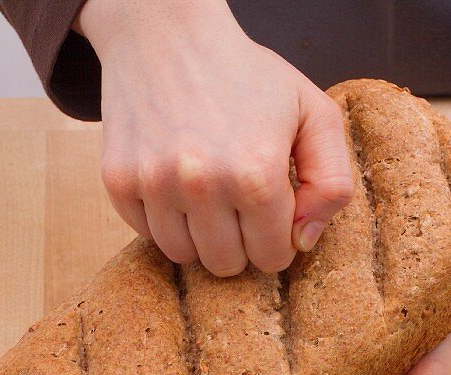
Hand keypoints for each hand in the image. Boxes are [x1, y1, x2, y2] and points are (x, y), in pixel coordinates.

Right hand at [77, 0, 354, 274]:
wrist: (166, 33)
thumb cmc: (247, 75)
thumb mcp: (314, 113)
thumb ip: (332, 182)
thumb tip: (304, 241)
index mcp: (257, 173)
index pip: (274, 256)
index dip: (278, 237)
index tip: (272, 209)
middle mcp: (203, 184)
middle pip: (227, 264)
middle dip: (240, 242)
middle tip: (240, 202)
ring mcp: (155, 184)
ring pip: (184, 256)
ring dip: (200, 235)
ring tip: (209, 194)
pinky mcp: (119, 181)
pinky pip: (147, 235)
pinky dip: (164, 220)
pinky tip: (177, 184)